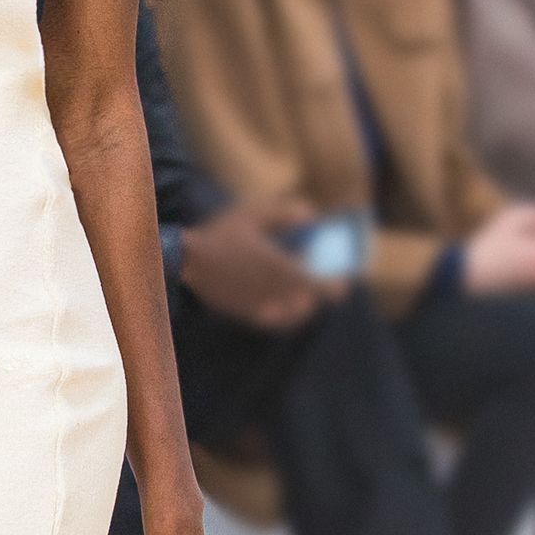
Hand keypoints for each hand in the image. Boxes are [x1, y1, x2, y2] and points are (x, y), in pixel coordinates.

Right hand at [178, 204, 322, 331]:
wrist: (190, 261)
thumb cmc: (222, 234)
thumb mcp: (253, 214)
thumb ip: (284, 213)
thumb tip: (312, 214)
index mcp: (280, 267)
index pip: (317, 285)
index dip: (335, 287)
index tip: (344, 282)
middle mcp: (274, 292)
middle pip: (308, 302)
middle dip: (320, 296)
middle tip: (328, 288)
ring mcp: (261, 305)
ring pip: (294, 315)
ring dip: (305, 308)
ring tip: (308, 299)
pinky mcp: (247, 314)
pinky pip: (275, 321)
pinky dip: (287, 317)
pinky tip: (287, 310)